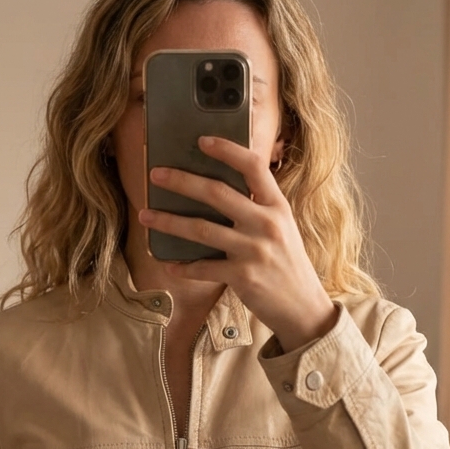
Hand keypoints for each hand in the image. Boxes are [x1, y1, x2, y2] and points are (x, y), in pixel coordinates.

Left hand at [140, 135, 338, 351]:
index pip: (253, 167)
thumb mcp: (282, 228)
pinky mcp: (242, 277)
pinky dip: (182, 267)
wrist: (304, 308)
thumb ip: (258, 208)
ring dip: (168, 222)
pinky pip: (202, 268)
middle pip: (217, 193)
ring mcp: (254, 251)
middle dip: (181, 181)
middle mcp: (266, 224)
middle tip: (156, 174)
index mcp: (277, 206)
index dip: (227, 150)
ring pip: (201, 229)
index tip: (202, 141)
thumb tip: (217, 190)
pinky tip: (168, 263)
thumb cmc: (287, 264)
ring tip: (145, 215)